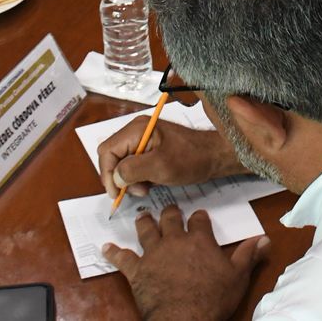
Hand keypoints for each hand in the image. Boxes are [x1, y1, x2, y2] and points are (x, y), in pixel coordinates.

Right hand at [97, 118, 237, 197]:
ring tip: (146, 188)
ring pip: (122, 163)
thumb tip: (115, 177)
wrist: (214, 157)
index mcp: (137, 129)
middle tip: (135, 191)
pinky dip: (138, 178)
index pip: (107, 150)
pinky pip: (134, 165)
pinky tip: (151, 184)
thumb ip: (133, 170)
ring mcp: (143, 140)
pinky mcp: (150, 150)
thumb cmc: (191, 158)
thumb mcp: (160, 166)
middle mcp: (137, 131)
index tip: (116, 193)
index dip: (107, 173)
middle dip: (119, 177)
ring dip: (130, 180)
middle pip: (112, 157)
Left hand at [102, 207, 266, 320]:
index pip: (200, 220)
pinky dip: (113, 252)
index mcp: (199, 240)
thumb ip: (249, 255)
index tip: (200, 216)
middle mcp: (175, 241)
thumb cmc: (212, 298)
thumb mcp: (237, 276)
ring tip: (142, 215)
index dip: (200, 217)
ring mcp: (153, 255)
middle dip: (170, 212)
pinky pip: (122, 258)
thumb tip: (265, 239)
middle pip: (170, 219)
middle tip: (168, 209)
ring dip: (143, 222)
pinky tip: (106, 247)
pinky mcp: (137, 271)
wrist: (183, 317)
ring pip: (146, 231)